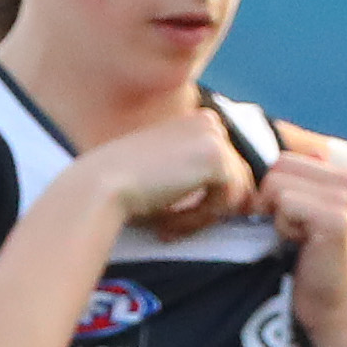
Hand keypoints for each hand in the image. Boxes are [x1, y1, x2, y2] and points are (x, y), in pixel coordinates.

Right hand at [76, 110, 254, 236]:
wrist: (98, 187)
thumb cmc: (121, 186)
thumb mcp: (166, 171)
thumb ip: (200, 176)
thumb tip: (248, 202)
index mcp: (196, 120)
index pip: (225, 165)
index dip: (206, 195)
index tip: (172, 211)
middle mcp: (209, 121)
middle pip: (235, 177)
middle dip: (206, 207)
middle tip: (168, 225)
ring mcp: (215, 137)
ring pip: (234, 191)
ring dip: (202, 216)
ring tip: (167, 225)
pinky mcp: (216, 158)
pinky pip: (228, 200)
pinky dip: (200, 219)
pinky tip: (169, 221)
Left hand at [260, 151, 346, 333]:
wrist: (331, 310)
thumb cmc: (305, 265)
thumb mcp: (296, 216)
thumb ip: (283, 186)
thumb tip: (238, 160)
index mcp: (345, 176)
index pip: (282, 158)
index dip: (267, 190)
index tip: (278, 220)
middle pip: (276, 166)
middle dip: (267, 199)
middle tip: (284, 230)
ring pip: (276, 182)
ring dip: (274, 214)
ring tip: (293, 238)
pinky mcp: (339, 218)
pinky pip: (285, 202)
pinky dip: (281, 225)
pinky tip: (298, 245)